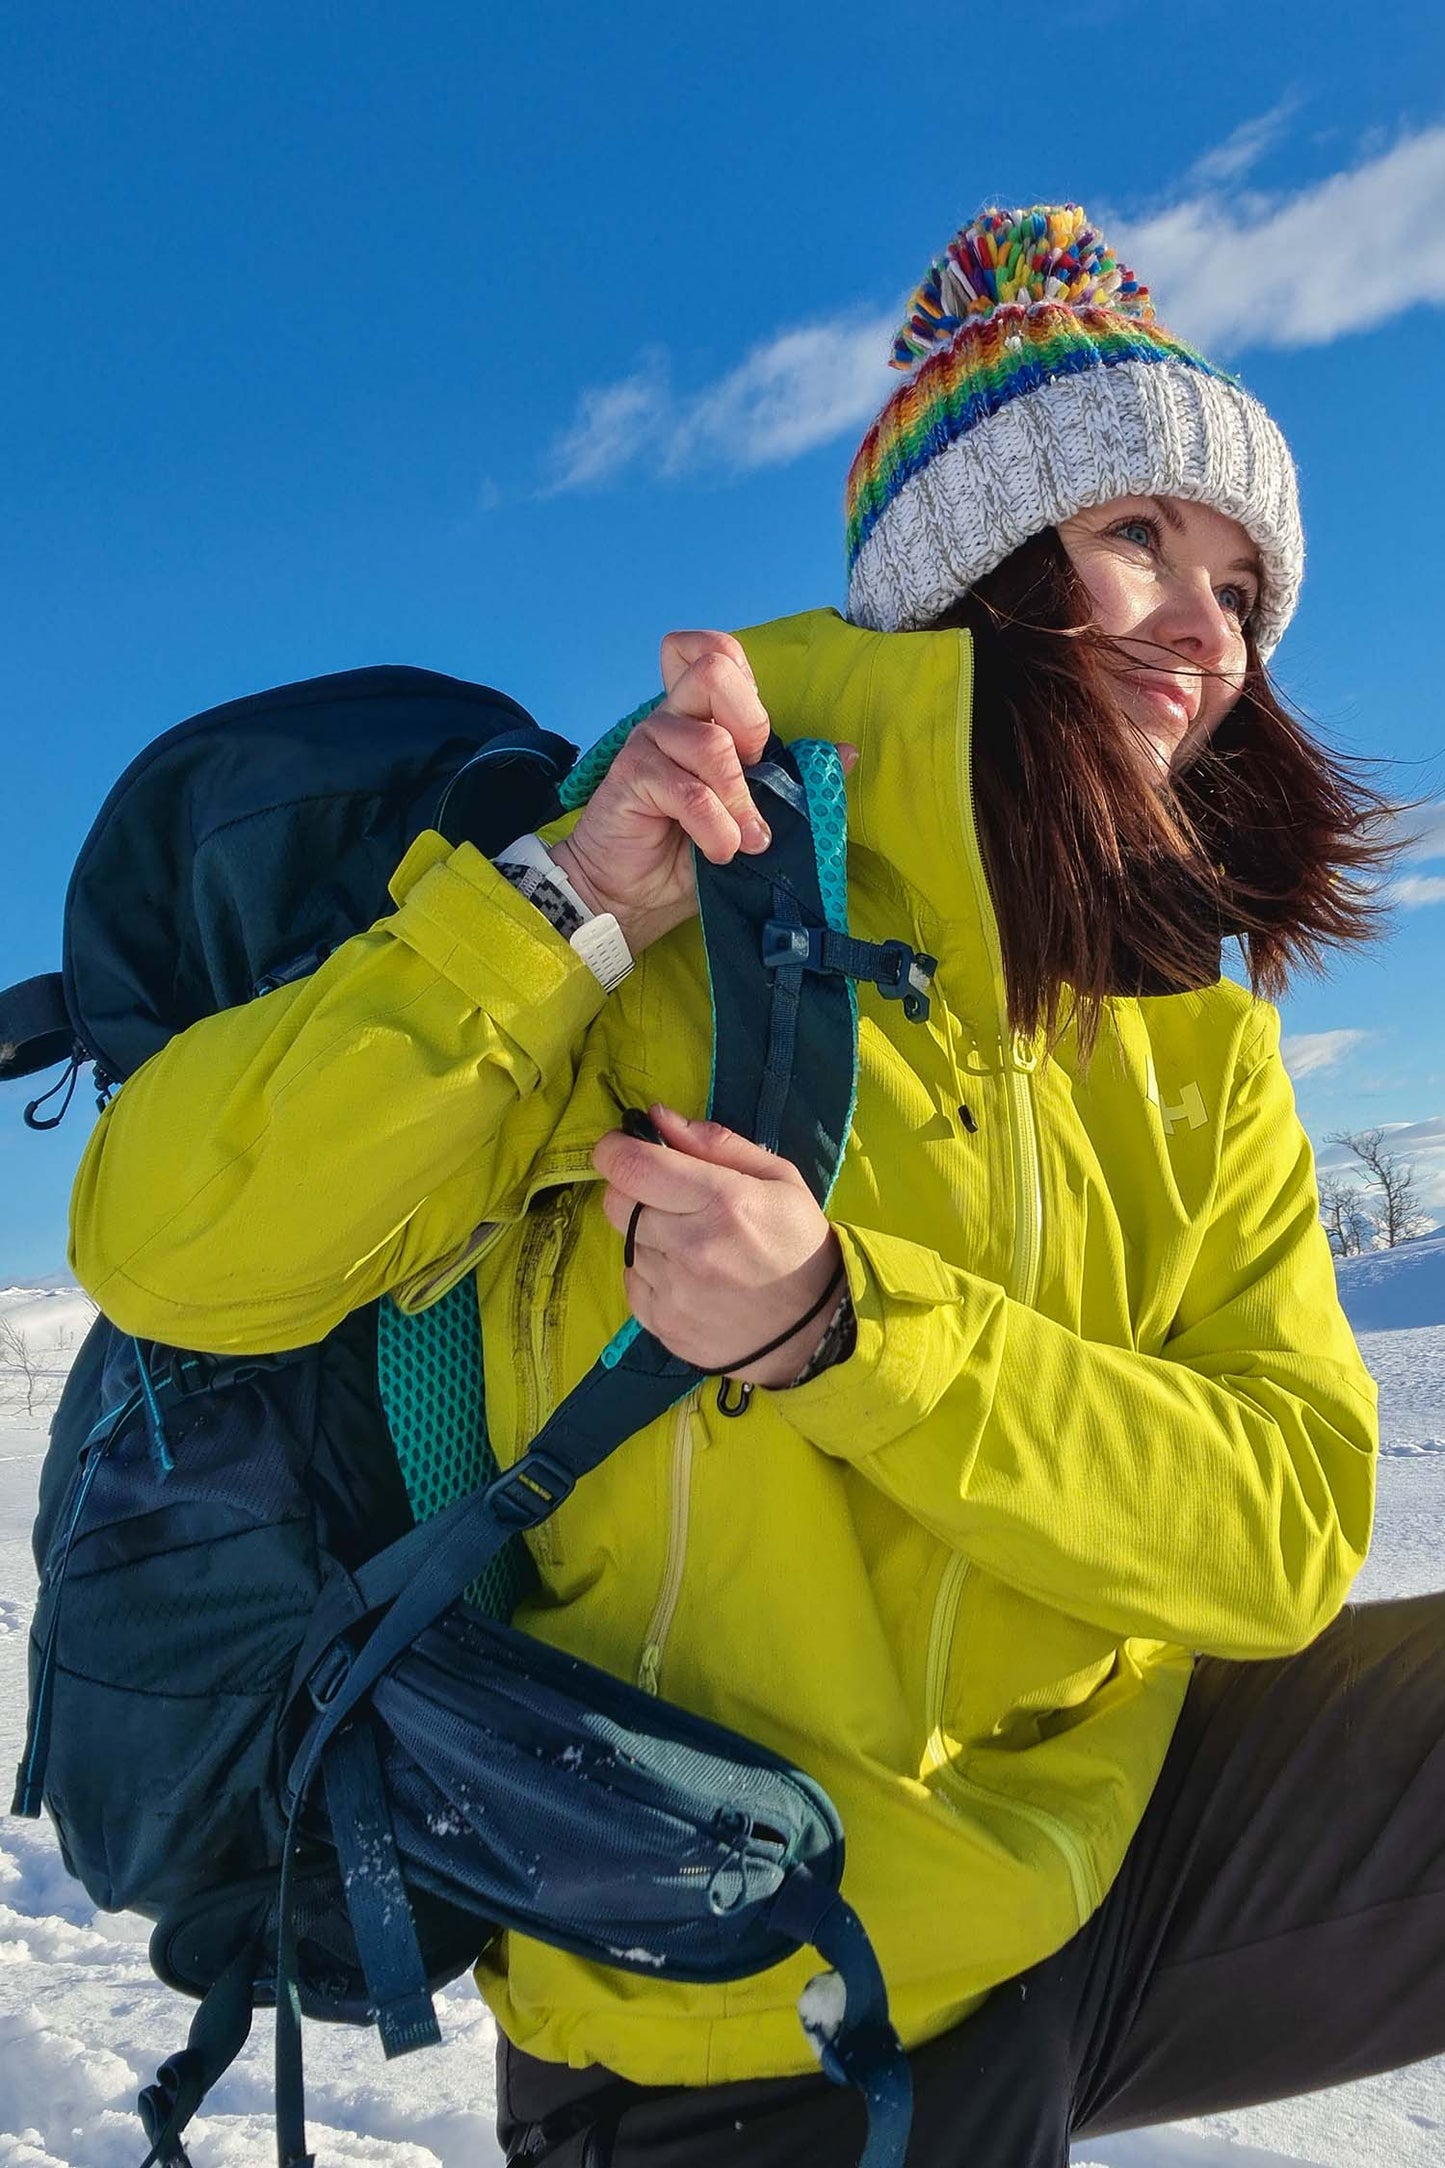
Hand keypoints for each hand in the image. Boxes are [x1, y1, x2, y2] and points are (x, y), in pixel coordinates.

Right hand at [552, 630, 855, 956]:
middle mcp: (675, 715)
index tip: (756, 745)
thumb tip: (849, 752)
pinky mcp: (631, 774)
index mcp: (705, 714)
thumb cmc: (690, 850)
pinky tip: (720, 851)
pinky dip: (715, 827)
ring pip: (711, 742)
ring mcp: (650, 741)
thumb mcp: (752, 814)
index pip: (719, 651)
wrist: (632, 894)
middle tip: (755, 774)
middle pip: (715, 667)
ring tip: (746, 842)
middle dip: (751, 724)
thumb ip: (792, 781)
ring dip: (740, 801)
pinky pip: (688, 790)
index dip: (748, 684)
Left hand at [593, 1104, 842, 1386]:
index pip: (632, 1166)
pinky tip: (687, 1276)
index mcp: (723, 1202)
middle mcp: (692, 1248)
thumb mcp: (777, 1177)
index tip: (623, 1146)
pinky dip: (650, 1273)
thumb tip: (656, 1118)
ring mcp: (674, 1293)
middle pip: (616, 1203)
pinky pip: (632, 1283)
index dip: (615, 1149)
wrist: (814, 1327)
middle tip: (665, 1196)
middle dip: (631, 1189)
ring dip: (647, 1235)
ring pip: (625, 1243)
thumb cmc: (796, 1240)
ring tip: (690, 1243)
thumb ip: (715, 1143)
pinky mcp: (663, 1325)